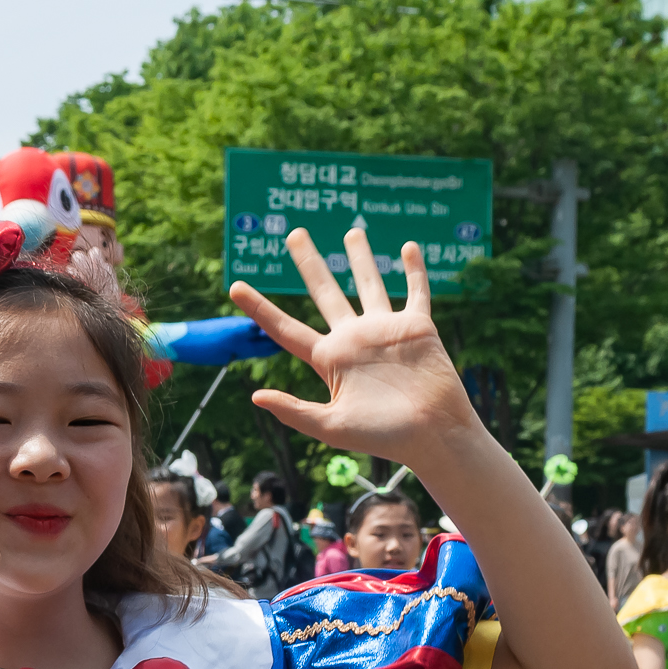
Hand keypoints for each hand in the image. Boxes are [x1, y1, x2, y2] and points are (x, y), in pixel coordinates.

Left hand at [228, 228, 480, 461]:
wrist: (433, 435)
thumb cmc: (383, 437)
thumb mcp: (332, 427)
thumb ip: (295, 411)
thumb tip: (256, 397)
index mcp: (329, 360)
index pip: (286, 329)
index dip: (260, 308)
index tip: (234, 287)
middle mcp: (353, 340)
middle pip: (324, 293)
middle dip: (309, 263)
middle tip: (293, 233)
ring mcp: (385, 330)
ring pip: (369, 284)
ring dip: (361, 257)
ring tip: (352, 231)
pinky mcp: (418, 328)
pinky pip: (416, 292)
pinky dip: (414, 270)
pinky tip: (407, 247)